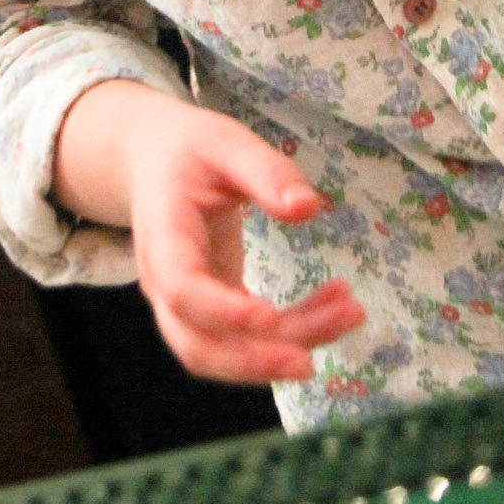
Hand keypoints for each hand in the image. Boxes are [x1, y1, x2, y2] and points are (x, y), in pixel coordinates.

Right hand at [55, 81, 365, 384]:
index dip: (222, 312)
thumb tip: (309, 208)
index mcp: (163, 235)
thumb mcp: (226, 142)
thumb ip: (265, 171)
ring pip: (224, 352)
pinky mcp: (213, 310)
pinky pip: (245, 339)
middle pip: (197, 344)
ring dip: (283, 350)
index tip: (271, 317)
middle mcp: (165, 283)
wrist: (154, 160)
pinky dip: (291, 333)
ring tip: (348, 316)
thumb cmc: (189, 150)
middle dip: (254, 360)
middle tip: (312, 360)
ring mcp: (185, 305)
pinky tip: (334, 305)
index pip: (182, 288)